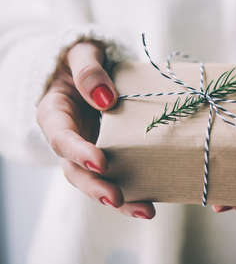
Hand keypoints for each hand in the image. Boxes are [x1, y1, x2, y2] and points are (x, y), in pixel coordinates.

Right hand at [37, 42, 154, 219]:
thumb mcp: (83, 53)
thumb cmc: (85, 60)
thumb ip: (89, 70)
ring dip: (121, 199)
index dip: (78, 152)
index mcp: (56, 115)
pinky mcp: (111, 156)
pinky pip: (120, 176)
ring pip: (98, 182)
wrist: (94, 71)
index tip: (100, 161)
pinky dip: (135, 190)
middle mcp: (70, 140)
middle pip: (76, 171)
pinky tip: (152, 201)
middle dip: (96, 187)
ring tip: (145, 210)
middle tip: (116, 198)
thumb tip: (105, 98)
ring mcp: (89, 151)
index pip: (61, 138)